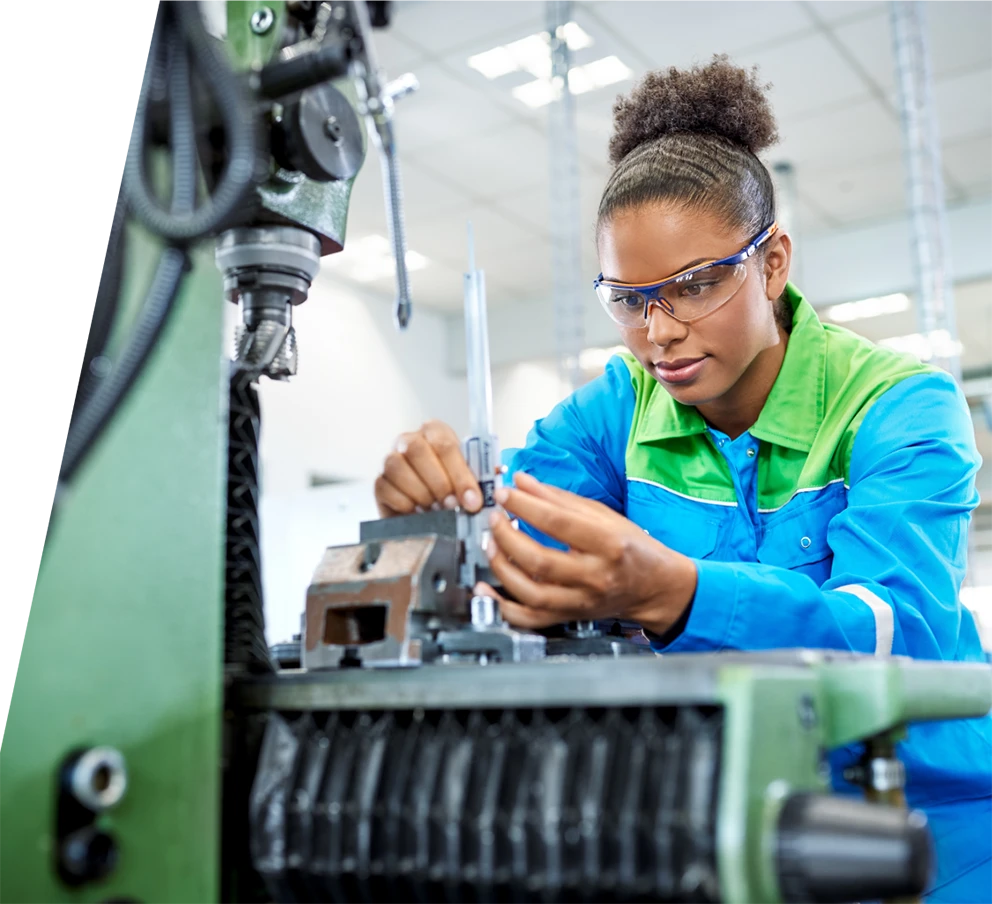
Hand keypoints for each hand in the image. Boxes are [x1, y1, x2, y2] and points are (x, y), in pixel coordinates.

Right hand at [374, 420, 482, 517]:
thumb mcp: (470, 480)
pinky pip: (386, 488)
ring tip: (436, 509)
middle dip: (439, 483)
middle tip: (452, 505)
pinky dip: (405, 504)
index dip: (460, 474)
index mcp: (435, 433)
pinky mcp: (379, 482)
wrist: (427, 510)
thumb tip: (494, 484)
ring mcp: (391, 460)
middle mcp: (410, 441)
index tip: (472, 500)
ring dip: (421, 493)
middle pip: (417, 450)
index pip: (445, 444)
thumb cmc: (450, 489)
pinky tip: (418, 512)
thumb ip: (482, 478)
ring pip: (398, 467)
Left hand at [478, 471, 696, 632]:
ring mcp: (581, 601)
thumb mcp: (604, 515)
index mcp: (608, 544)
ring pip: (531, 593)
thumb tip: (522, 482)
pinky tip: (486, 589)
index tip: (505, 494)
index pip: (558, 522)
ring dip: (502, 568)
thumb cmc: (632, 548)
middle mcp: (595, 576)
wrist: (654, 587)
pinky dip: (503, 606)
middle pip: (540, 560)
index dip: (526, 506)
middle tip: (494, 519)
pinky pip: (530, 619)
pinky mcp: (570, 617)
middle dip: (507, 536)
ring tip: (490, 546)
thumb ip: (561, 499)